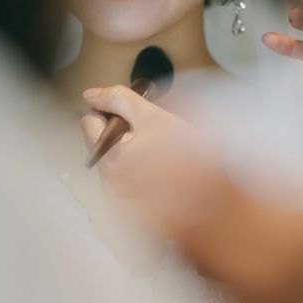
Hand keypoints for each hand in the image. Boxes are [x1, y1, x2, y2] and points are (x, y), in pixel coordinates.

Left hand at [81, 85, 229, 234]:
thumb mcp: (153, 117)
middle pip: (101, 143)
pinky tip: (159, 171)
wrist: (212, 199)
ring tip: (158, 154)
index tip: (129, 113)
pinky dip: (139, 172)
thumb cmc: (186, 158)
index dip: (109, 111)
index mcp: (110, 156)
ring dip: (131, 152)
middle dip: (122, 133)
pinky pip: (127, 180)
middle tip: (151, 135)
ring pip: (115, 161)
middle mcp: (109, 181)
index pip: (89, 123)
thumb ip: (119, 100)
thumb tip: (92, 95)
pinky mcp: (132, 207)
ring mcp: (120, 196)